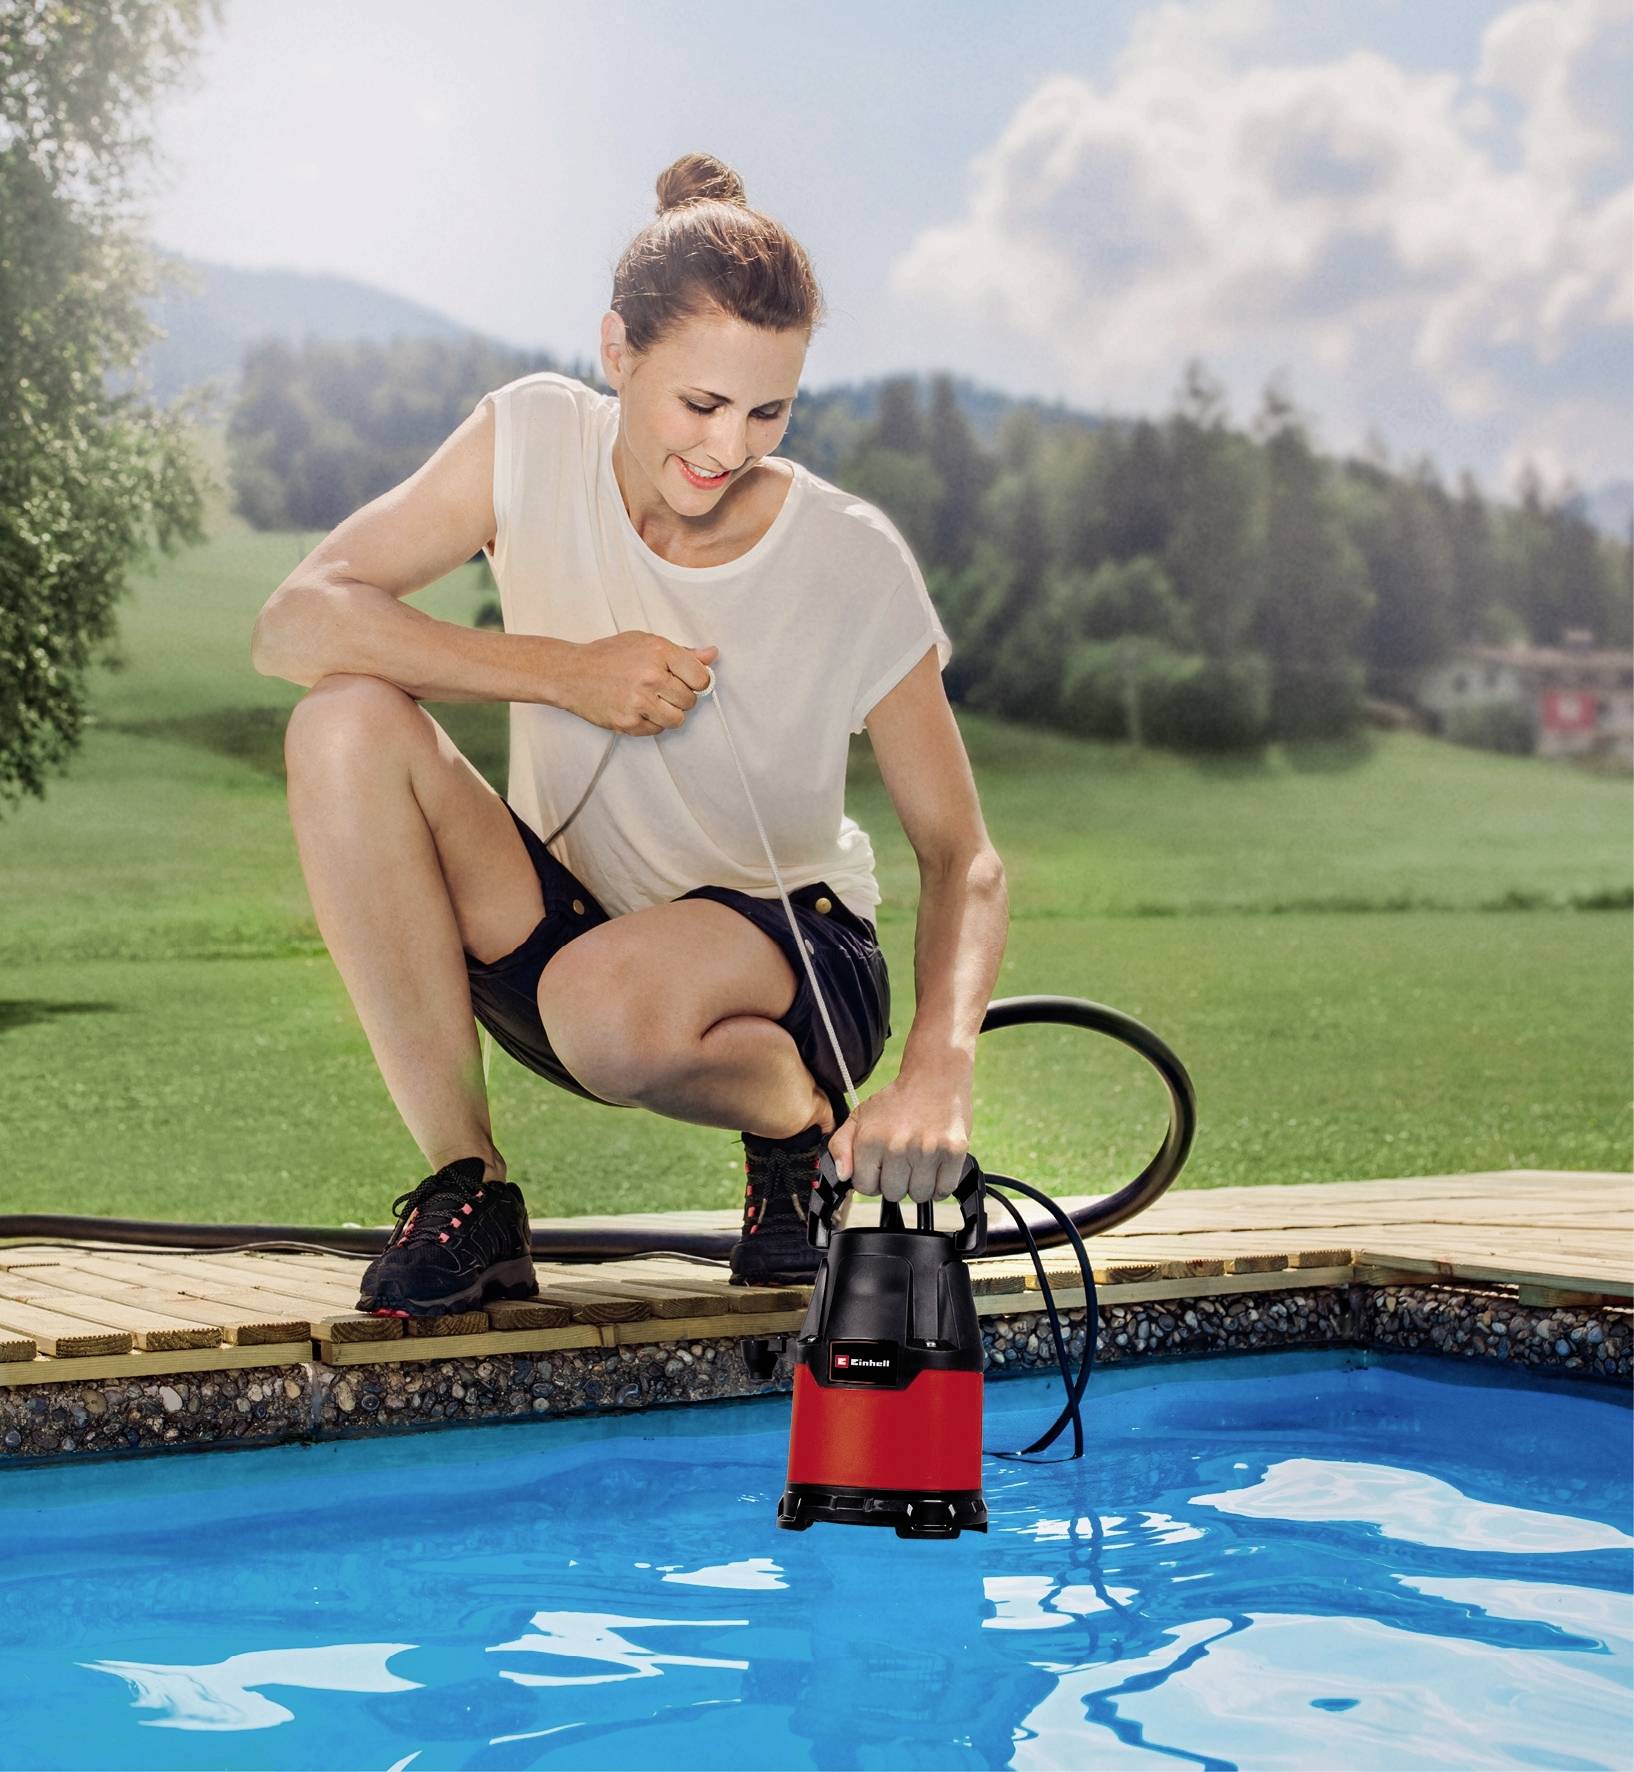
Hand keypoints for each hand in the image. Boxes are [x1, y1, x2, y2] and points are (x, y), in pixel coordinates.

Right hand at [563, 634, 717, 734]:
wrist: (571, 673)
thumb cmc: (608, 655)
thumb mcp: (644, 642)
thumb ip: (681, 652)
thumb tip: (712, 655)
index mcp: (658, 652)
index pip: (700, 677)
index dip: (696, 681)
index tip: (687, 681)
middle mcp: (651, 677)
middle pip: (690, 700)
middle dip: (680, 698)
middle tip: (662, 691)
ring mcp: (639, 702)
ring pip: (677, 719)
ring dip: (669, 713)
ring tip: (651, 702)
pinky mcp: (628, 722)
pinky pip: (656, 730)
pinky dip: (651, 723)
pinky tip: (637, 709)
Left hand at [828, 1064, 972, 1204]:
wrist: (935, 1077)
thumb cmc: (897, 1100)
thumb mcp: (859, 1116)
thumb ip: (841, 1145)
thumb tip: (843, 1174)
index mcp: (871, 1138)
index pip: (865, 1187)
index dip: (872, 1179)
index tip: (880, 1167)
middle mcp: (898, 1145)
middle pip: (893, 1194)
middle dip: (896, 1181)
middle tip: (902, 1160)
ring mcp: (927, 1150)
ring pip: (919, 1195)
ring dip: (918, 1184)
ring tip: (918, 1162)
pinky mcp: (954, 1151)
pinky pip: (944, 1190)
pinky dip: (940, 1185)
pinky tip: (934, 1167)